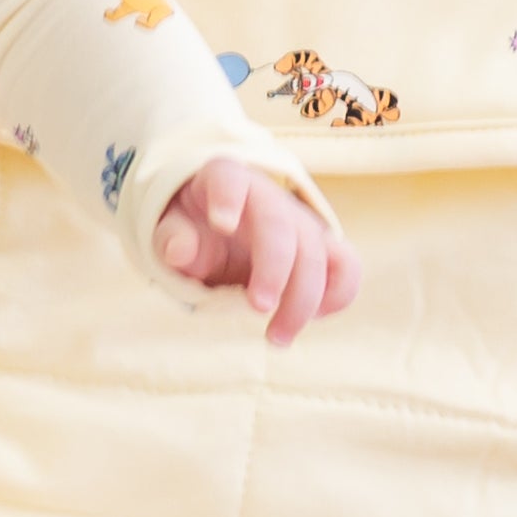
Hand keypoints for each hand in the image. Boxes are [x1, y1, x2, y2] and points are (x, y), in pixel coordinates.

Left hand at [156, 157, 359, 344]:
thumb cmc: (192, 226)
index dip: (228, 198)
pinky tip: (315, 318)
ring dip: (305, 298)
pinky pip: (345, 266)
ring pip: (317, 253)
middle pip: (281, 226)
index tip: (223, 224)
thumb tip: (179, 250)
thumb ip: (171, 237)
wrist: (223, 227)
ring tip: (276, 338)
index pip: (228, 179)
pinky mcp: (321, 247)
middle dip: (276, 270)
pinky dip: (338, 294)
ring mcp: (299, 221)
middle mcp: (268, 197)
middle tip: (258, 309)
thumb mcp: (171, 228)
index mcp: (224, 182)